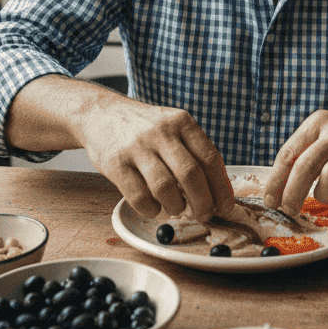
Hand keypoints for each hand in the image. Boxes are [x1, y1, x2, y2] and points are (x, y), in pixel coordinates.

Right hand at [78, 99, 234, 220]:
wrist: (101, 113)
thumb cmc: (144, 129)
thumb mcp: (172, 127)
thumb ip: (193, 152)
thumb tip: (218, 192)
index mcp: (182, 122)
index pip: (210, 158)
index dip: (222, 187)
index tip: (226, 206)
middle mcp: (161, 132)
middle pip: (191, 174)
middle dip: (203, 202)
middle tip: (204, 215)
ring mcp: (137, 147)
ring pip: (165, 187)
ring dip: (176, 207)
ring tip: (176, 208)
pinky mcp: (115, 163)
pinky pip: (138, 196)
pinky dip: (151, 209)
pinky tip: (154, 207)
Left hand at [262, 108, 327, 213]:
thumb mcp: (327, 135)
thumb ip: (305, 154)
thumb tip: (278, 188)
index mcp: (318, 122)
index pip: (288, 153)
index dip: (276, 180)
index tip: (270, 200)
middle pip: (305, 166)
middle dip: (292, 194)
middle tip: (288, 210)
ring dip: (323, 195)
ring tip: (325, 196)